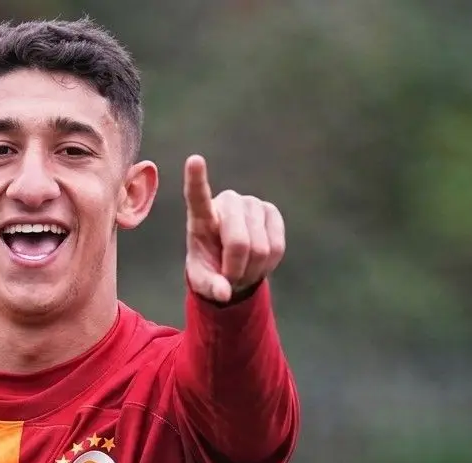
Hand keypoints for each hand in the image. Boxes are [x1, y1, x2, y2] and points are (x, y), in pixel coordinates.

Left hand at [183, 154, 285, 302]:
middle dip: (236, 269)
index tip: (194, 160)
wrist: (232, 264)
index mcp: (201, 214)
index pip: (197, 195)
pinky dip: (268, 264)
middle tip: (230, 277)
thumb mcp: (203, 280)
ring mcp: (252, 204)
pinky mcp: (272, 212)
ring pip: (261, 248)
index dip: (196, 179)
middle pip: (239, 243)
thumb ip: (210, 286)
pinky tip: (258, 262)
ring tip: (242, 269)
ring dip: (252, 269)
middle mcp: (227, 202)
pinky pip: (277, 247)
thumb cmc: (210, 267)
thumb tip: (224, 293)